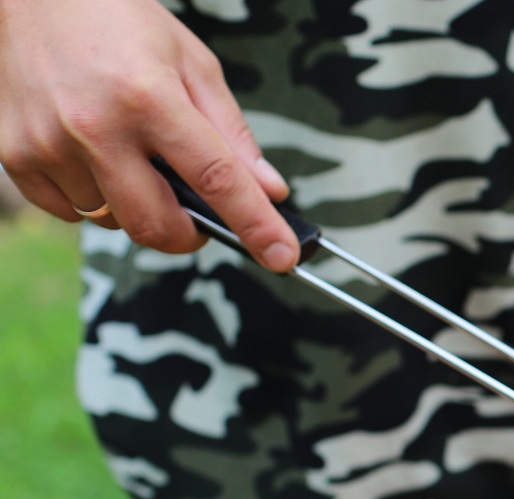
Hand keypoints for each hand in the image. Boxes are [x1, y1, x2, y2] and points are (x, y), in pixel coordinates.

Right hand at [0, 0, 297, 270]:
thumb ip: (232, 132)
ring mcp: (48, 144)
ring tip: (132, 154)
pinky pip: (69, 212)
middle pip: (157, 225)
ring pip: (112, 220)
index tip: (282, 256)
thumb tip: (269, 191)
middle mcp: (94, 126)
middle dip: (188, 232)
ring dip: (136, 205)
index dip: (255, 225)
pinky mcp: (15, 154)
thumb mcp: (191, 62)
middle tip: (199, 211)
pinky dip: (92, 198)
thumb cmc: (117, 20)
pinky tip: (94, 155)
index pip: (216, 179)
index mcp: (148, 97)